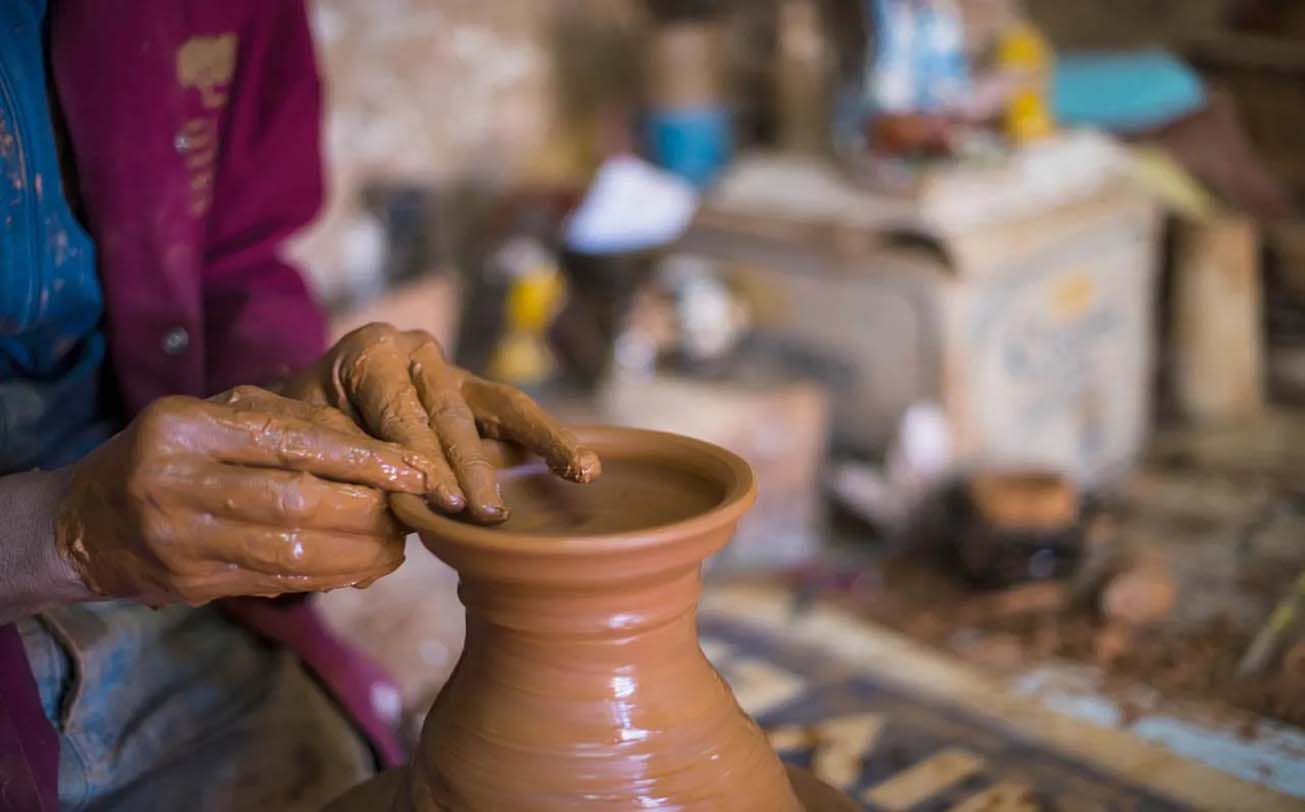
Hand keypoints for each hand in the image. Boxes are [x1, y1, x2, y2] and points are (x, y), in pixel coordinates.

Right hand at [55, 386, 443, 605]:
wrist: (80, 524)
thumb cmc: (167, 454)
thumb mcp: (213, 417)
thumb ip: (289, 421)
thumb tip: (377, 446)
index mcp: (185, 426)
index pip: (291, 442)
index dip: (363, 459)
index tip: (415, 470)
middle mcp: (176, 482)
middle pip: (297, 502)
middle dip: (369, 511)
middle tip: (411, 512)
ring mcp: (179, 540)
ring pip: (291, 550)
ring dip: (359, 553)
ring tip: (398, 546)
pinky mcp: (189, 584)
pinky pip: (276, 581)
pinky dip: (330, 575)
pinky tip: (363, 567)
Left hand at [281, 323, 599, 522]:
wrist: (312, 397)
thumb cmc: (307, 424)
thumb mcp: (311, 438)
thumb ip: (348, 466)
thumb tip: (386, 517)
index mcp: (371, 354)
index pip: (402, 415)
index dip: (423, 460)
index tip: (444, 503)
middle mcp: (418, 353)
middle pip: (453, 415)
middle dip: (473, 466)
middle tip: (489, 511)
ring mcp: (453, 372)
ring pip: (503, 406)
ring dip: (543, 442)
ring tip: (582, 470)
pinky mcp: (478, 395)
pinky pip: (516, 417)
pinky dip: (550, 442)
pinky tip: (587, 467)